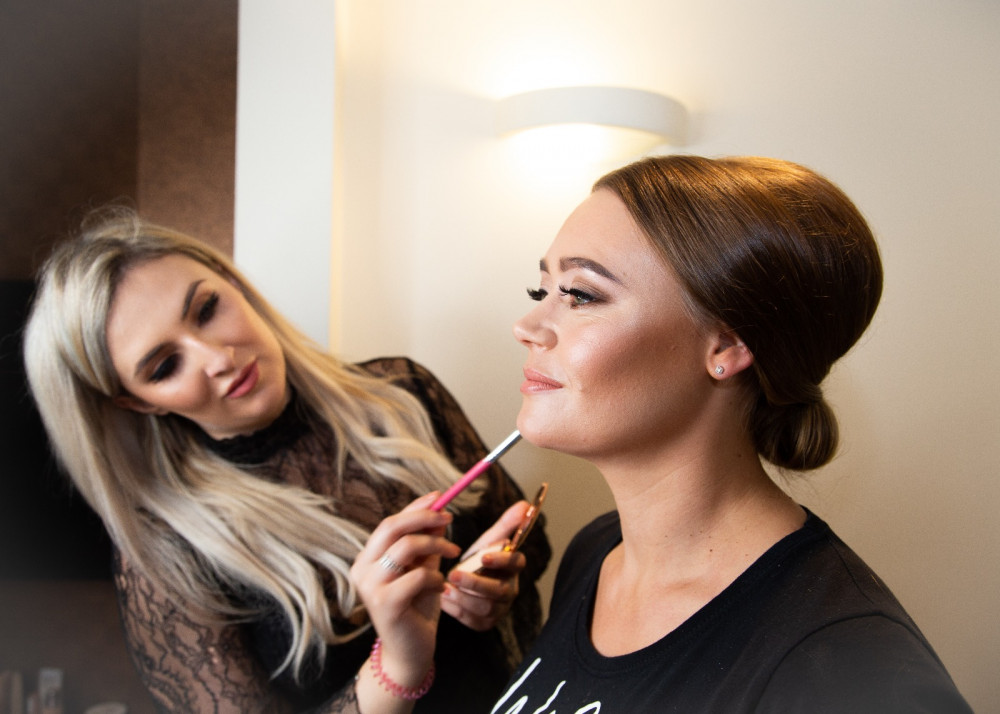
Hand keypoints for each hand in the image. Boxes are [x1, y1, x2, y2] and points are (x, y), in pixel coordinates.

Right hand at [351, 491, 460, 686]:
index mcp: (367, 559)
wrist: (410, 652)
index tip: (440, 497)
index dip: (415, 507)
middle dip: (423, 517)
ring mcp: (371, 587)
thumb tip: (440, 512)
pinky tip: (442, 588)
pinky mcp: (385, 603)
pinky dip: (436, 577)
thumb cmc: (416, 607)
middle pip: (391, 527)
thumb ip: (427, 543)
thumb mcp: (423, 568)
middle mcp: (362, 570)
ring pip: (405, 547)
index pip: (390, 522)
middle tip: (449, 518)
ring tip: (452, 555)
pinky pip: (418, 576)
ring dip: (436, 546)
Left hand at [442, 500, 529, 630]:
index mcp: (513, 567)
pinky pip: (473, 621)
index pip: (516, 562)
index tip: (482, 556)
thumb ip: (506, 524)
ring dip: (463, 597)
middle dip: (475, 583)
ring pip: (485, 608)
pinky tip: (444, 598)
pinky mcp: (485, 623)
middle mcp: (510, 590)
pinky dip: (457, 610)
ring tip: (445, 587)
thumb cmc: (478, 560)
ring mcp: (499, 609)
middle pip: (499, 590)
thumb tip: (525, 505)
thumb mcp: (489, 542)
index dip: (501, 560)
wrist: (465, 584)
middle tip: (453, 574)